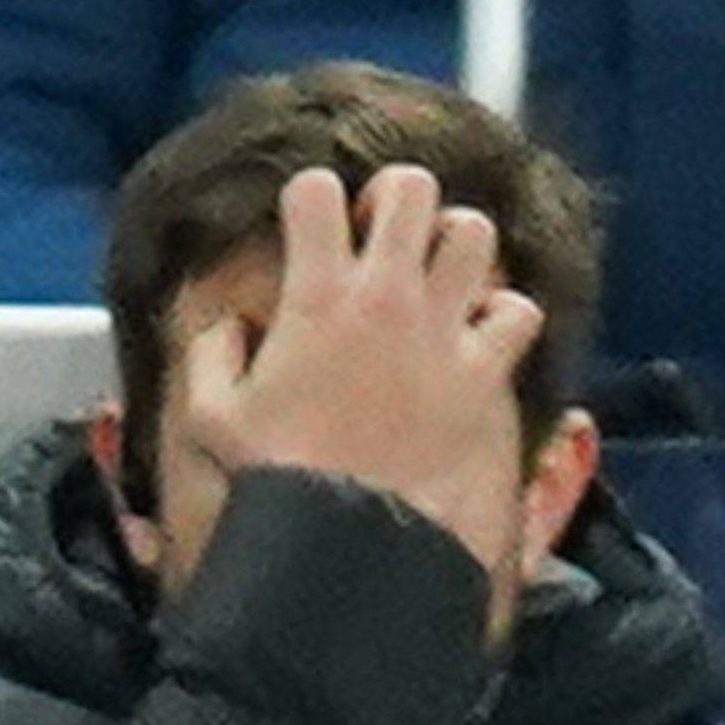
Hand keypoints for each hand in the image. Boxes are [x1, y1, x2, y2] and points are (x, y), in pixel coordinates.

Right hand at [176, 159, 549, 578]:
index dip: (309, 199)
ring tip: (435, 276)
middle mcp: (385, 296)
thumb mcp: (207, 412)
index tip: (309, 230)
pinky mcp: (484, 371)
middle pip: (411, 188)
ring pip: (474, 235)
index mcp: (314, 295)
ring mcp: (442, 330)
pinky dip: (502, 315)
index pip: (315, 189)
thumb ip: (210, 352)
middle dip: (395, 199)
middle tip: (382, 234)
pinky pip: (518, 311)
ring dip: (454, 247)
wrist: (354, 536)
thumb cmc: (278, 474)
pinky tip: (477, 334)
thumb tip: (230, 324)